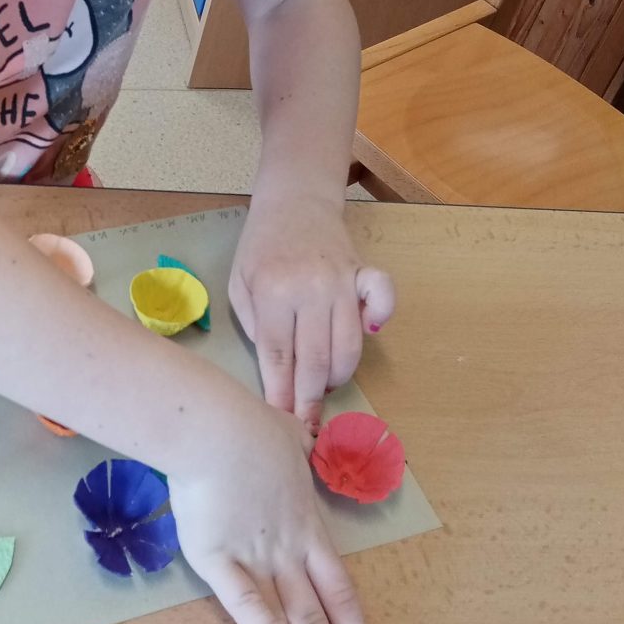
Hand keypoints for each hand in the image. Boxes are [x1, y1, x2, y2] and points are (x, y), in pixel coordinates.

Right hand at [168, 395, 379, 623]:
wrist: (215, 425)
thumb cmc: (249, 425)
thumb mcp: (289, 437)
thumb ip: (297, 449)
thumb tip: (299, 441)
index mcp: (307, 527)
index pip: (340, 592)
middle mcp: (289, 551)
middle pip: (320, 618)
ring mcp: (256, 556)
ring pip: (290, 620)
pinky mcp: (217, 557)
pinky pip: (245, 602)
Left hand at [230, 191, 394, 428]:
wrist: (294, 200)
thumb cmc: (260, 246)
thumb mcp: (239, 283)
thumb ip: (254, 326)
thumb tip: (278, 374)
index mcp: (273, 292)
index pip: (279, 357)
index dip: (281, 395)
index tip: (281, 423)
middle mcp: (310, 288)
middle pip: (314, 360)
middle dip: (310, 399)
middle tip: (307, 424)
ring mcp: (341, 280)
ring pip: (348, 345)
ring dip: (338, 376)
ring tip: (323, 386)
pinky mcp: (363, 271)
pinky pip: (384, 300)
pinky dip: (381, 320)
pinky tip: (367, 334)